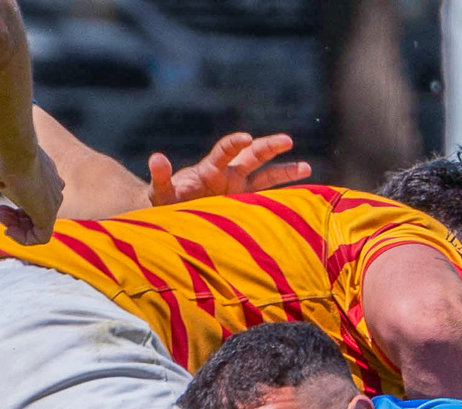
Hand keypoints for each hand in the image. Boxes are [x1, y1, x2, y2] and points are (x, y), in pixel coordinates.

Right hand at [0, 149, 64, 244]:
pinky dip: (24, 238)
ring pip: (39, 225)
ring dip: (16, 227)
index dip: (18, 206)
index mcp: (46, 175)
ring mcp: (53, 202)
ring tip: (1, 216)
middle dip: (15, 217)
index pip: (37, 197)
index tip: (2, 205)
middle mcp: (54, 189)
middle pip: (37, 212)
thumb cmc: (5, 153)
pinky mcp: (48, 215)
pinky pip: (41, 237)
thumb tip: (3, 183)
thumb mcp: (2, 165)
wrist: (15, 150)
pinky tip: (9, 230)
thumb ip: (6, 177)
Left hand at [146, 133, 310, 205]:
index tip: (246, 138)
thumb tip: (156, 158)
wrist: (171, 217)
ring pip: (265, 177)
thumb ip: (161, 176)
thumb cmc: (164, 203)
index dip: (234, 143)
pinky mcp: (244, 206)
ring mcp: (238, 190)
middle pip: (252, 156)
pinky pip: (266, 200)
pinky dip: (281, 199)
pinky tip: (301, 198)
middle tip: (287, 140)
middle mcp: (228, 175)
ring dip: (285, 171)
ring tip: (306, 167)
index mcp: (209, 170)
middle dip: (269, 147)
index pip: (225, 151)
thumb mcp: (160, 191)